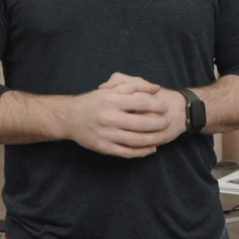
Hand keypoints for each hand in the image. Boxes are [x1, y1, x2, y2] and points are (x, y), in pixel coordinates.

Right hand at [63, 75, 182, 157]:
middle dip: (159, 123)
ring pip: (136, 140)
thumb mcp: (111, 89)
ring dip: (154, 139)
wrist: (69, 118)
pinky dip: (142, 152)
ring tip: (163, 135)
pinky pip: (127, 152)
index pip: (141, 103)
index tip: (165, 107)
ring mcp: (106, 134)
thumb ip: (134, 86)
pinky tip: (151, 148)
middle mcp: (109, 118)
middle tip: (168, 121)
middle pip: (141, 123)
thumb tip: (156, 89)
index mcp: (111, 100)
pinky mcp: (104, 148)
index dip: (156, 106)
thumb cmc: (93, 101)